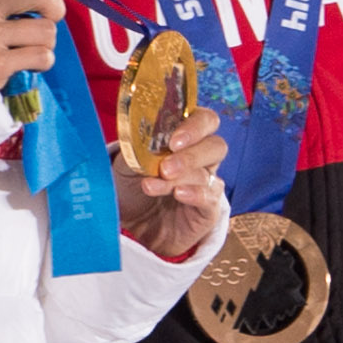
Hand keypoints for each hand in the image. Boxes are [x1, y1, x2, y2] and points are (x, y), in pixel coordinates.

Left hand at [113, 102, 225, 257]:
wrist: (130, 222)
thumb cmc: (131, 186)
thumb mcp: (126, 162)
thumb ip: (136, 147)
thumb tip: (141, 138)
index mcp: (185, 137)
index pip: (204, 121)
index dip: (194, 126)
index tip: (173, 140)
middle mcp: (201, 158)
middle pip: (216, 146)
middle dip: (190, 155)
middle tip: (165, 167)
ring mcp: (207, 183)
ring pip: (206, 174)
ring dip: (180, 178)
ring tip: (151, 186)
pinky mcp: (208, 209)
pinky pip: (210, 198)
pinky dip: (195, 194)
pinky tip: (178, 195)